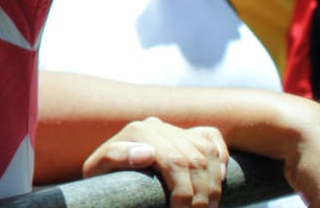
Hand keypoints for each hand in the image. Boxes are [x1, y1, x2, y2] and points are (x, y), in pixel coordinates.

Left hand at [82, 118, 226, 207]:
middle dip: (201, 195)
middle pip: (195, 160)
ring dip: (213, 184)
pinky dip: (221, 158)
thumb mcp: (98, 169)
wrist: (107, 169)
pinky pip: (212, 138)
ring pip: (207, 152)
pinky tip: (220, 179)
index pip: (175, 162)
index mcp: (138, 131)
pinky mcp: (186, 132)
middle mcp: (157, 125)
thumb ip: (115, 157)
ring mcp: (173, 128)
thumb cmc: (103, 175)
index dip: (184, 193)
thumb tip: (147, 152)